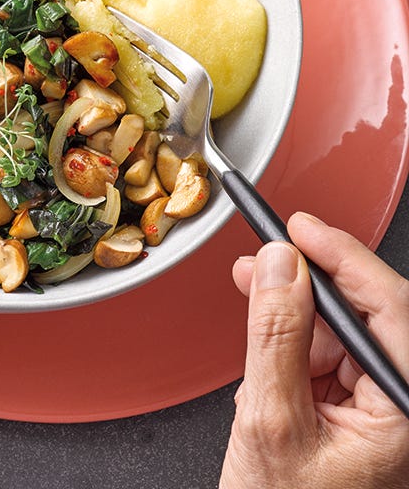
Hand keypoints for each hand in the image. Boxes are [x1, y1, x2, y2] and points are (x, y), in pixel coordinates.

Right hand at [220, 212, 408, 488]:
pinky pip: (326, 355)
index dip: (343, 258)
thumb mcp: (271, 421)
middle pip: (367, 316)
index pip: (390, 310)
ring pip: (342, 331)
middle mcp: (402, 407)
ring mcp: (381, 411)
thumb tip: (280, 266)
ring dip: (295, 305)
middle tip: (269, 253)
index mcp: (405, 412)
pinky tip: (264, 325)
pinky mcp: (354, 412)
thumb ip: (275, 336)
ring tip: (254, 284)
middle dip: (310, 279)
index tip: (302, 226)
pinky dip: (291, 335)